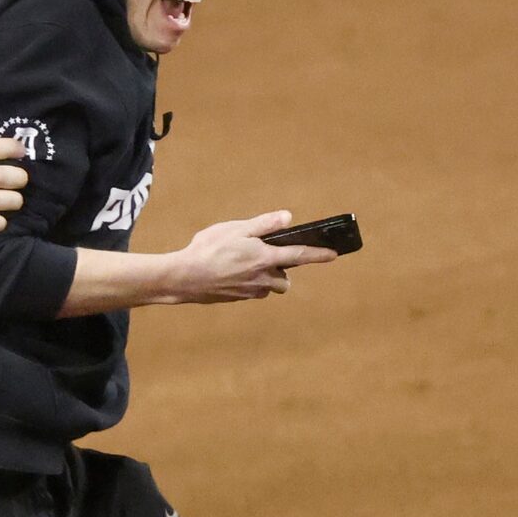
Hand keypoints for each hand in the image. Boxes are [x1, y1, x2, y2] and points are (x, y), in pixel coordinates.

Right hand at [149, 210, 337, 303]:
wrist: (183, 278)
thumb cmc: (208, 250)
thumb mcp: (235, 229)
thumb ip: (263, 224)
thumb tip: (287, 218)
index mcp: (265, 258)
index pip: (299, 255)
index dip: (318, 255)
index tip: (334, 255)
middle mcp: (262, 278)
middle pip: (285, 280)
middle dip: (283, 272)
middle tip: (267, 258)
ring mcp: (249, 291)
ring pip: (268, 287)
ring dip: (265, 278)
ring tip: (243, 264)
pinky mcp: (237, 298)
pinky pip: (251, 291)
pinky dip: (247, 283)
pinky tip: (228, 272)